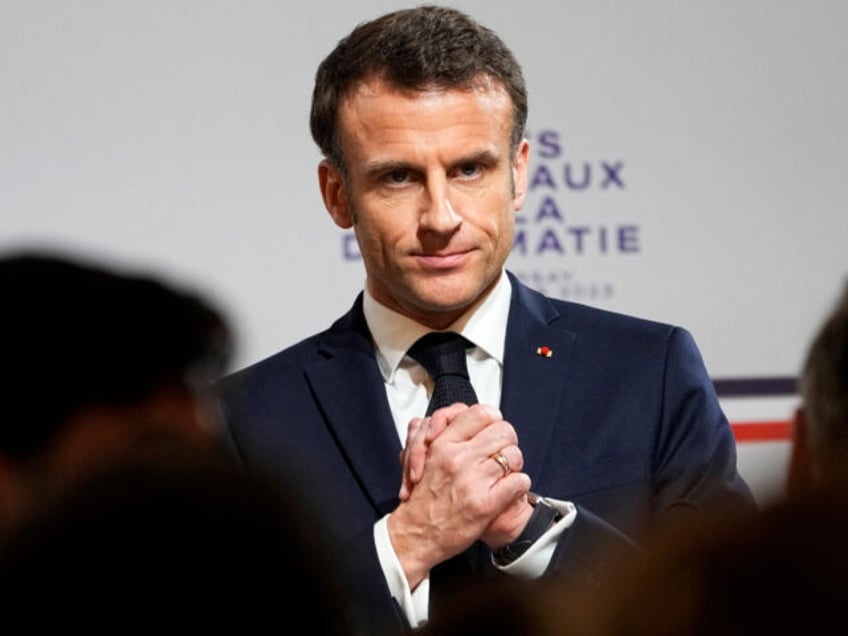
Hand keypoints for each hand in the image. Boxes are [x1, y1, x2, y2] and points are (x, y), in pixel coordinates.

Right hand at [388, 404, 530, 588]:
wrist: (416, 534)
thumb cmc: (423, 498)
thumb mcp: (428, 456)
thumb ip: (447, 435)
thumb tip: (465, 417)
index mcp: (444, 444)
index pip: (481, 413)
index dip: (493, 420)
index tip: (493, 430)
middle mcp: (458, 459)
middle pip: (504, 431)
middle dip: (508, 440)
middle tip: (503, 451)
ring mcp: (473, 481)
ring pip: (514, 455)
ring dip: (514, 464)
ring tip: (505, 473)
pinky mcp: (485, 504)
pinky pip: (518, 482)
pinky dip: (519, 485)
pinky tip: (509, 489)